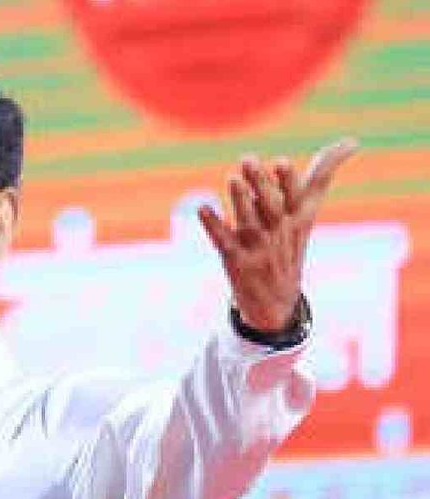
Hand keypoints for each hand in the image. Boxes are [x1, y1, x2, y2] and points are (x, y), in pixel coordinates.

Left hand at [197, 137, 358, 331]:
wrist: (278, 300)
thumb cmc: (290, 243)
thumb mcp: (308, 211)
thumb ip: (323, 174)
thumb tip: (353, 140)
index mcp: (298, 216)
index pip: (297, 196)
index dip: (288, 181)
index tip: (280, 163)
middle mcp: (279, 230)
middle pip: (272, 206)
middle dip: (262, 184)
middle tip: (248, 160)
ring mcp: (258, 246)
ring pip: (249, 222)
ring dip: (241, 201)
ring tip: (232, 179)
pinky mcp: (236, 260)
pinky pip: (224, 241)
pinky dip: (214, 226)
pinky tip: (203, 209)